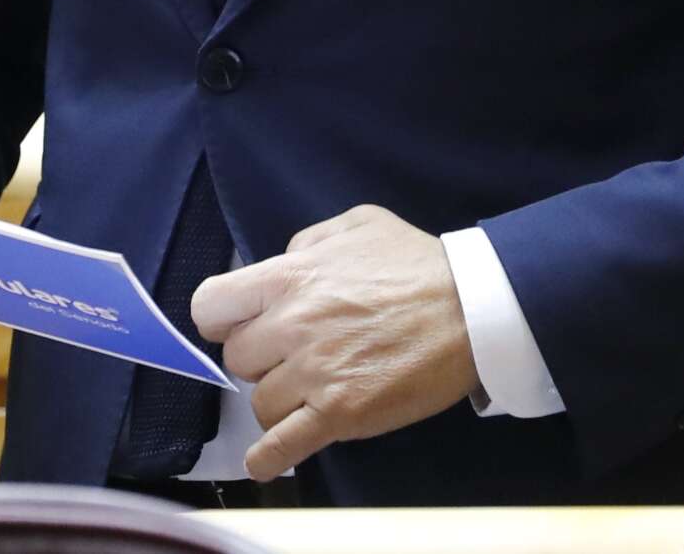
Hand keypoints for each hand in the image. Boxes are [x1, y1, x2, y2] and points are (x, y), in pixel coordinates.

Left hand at [190, 204, 479, 479]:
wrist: (473, 308)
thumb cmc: (417, 263)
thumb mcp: (358, 224)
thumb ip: (307, 242)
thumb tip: (282, 264)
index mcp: (290, 276)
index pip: (211, 306)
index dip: (223, 319)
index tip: (242, 326)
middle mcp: (292, 325)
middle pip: (237, 358)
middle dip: (261, 358)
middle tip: (294, 356)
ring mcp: (314, 373)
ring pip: (261, 402)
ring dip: (280, 400)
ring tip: (311, 392)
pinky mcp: (340, 414)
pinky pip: (282, 445)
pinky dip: (268, 457)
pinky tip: (267, 459)